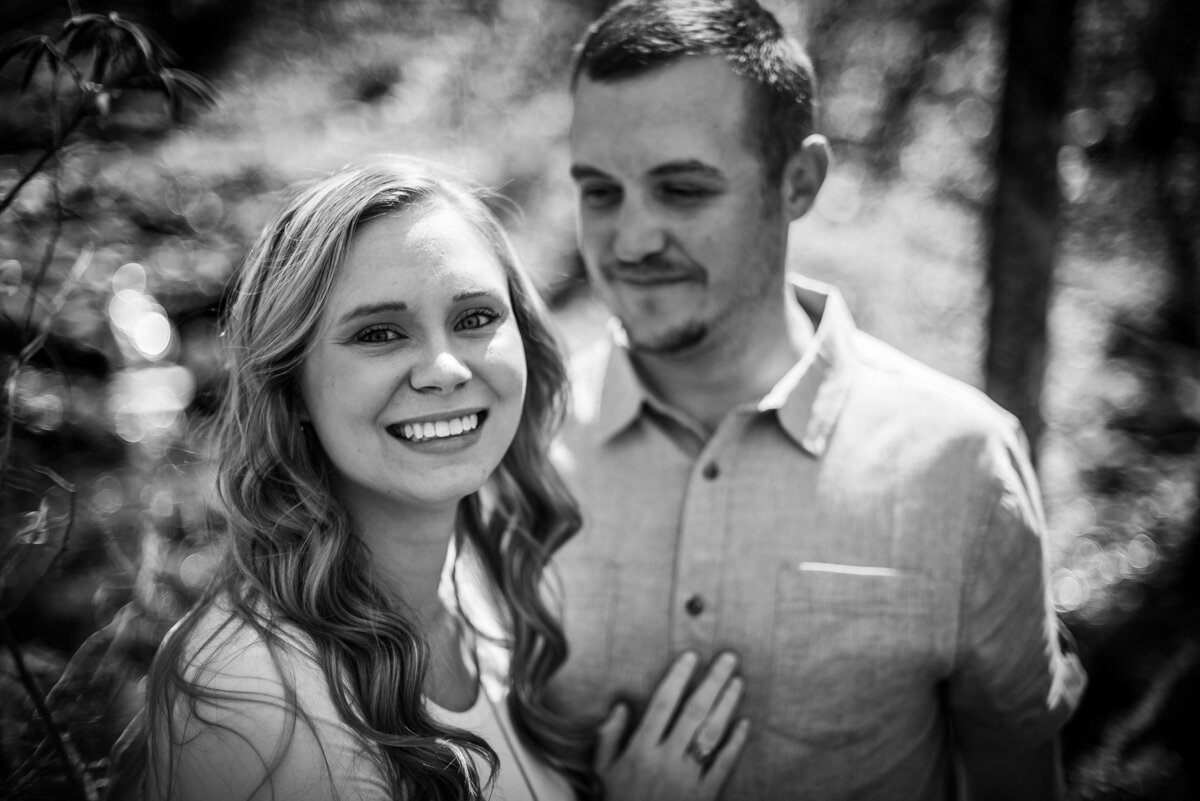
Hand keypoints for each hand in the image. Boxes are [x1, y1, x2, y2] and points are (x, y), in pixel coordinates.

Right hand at [594, 651, 749, 800]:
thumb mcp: (600, 773)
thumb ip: (608, 737)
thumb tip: (621, 705)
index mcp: (640, 751)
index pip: (663, 705)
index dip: (678, 678)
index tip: (692, 656)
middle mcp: (666, 760)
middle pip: (693, 712)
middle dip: (712, 682)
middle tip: (729, 658)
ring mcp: (687, 779)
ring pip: (711, 734)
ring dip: (727, 706)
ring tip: (738, 682)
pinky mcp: (704, 797)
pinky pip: (723, 766)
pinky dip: (735, 744)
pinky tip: (745, 724)